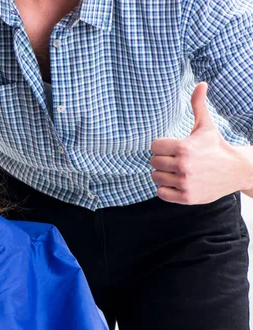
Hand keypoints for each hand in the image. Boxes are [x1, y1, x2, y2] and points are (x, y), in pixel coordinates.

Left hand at [150, 82, 249, 204]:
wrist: (237, 171)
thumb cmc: (216, 146)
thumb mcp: (206, 126)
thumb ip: (198, 105)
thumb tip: (201, 83)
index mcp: (184, 147)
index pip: (154, 147)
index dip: (162, 146)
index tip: (172, 148)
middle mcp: (183, 166)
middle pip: (154, 162)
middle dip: (162, 160)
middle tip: (176, 160)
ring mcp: (185, 182)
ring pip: (155, 177)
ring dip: (163, 175)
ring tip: (176, 171)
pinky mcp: (186, 197)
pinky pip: (161, 193)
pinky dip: (166, 189)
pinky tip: (176, 182)